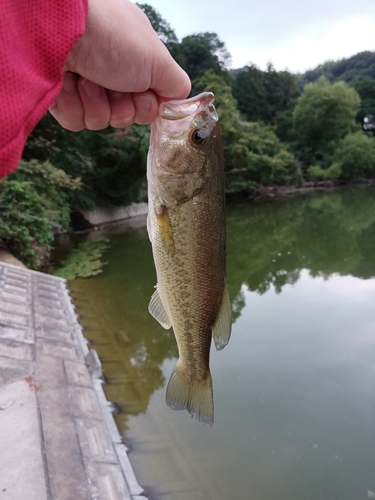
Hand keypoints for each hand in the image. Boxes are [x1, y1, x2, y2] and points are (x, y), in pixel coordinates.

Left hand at [49, 0, 190, 130]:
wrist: (62, 29)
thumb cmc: (114, 38)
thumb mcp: (158, 60)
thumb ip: (176, 85)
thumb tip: (178, 103)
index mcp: (135, 60)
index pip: (149, 102)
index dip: (146, 106)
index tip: (142, 94)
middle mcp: (111, 71)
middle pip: (126, 116)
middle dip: (122, 106)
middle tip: (114, 83)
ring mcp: (84, 84)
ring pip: (100, 121)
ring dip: (97, 104)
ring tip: (88, 78)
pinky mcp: (60, 96)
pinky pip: (76, 122)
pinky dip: (75, 106)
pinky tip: (71, 84)